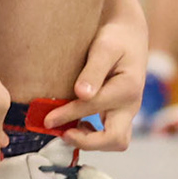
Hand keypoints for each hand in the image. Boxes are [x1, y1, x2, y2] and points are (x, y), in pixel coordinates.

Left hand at [45, 13, 147, 151]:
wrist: (129, 36)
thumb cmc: (115, 38)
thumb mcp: (104, 48)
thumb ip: (93, 70)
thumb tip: (82, 94)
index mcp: (127, 88)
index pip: (94, 107)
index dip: (68, 115)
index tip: (47, 120)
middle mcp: (131, 105)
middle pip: (117, 140)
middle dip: (88, 142)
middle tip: (63, 134)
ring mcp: (127, 112)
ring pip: (116, 141)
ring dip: (91, 142)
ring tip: (67, 131)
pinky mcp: (120, 114)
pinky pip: (110, 134)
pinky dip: (93, 136)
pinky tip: (76, 125)